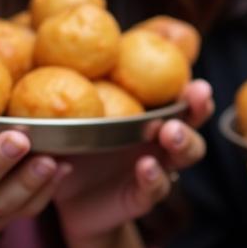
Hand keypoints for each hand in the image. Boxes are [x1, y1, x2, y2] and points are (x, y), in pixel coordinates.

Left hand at [53, 80, 211, 241]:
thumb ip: (75, 96)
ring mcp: (158, 167)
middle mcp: (160, 140)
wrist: (66, 201)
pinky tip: (145, 166)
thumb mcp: (72, 121)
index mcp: (149, 116)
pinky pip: (156, 187)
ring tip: (169, 133)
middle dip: (198, 109)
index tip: (197, 81)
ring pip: (187, 154)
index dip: (194, 89)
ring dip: (184, 141)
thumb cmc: (73, 149)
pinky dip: (154, 176)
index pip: (181, 97)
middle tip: (193, 97)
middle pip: (194, 122)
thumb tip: (48, 46)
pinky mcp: (144, 196)